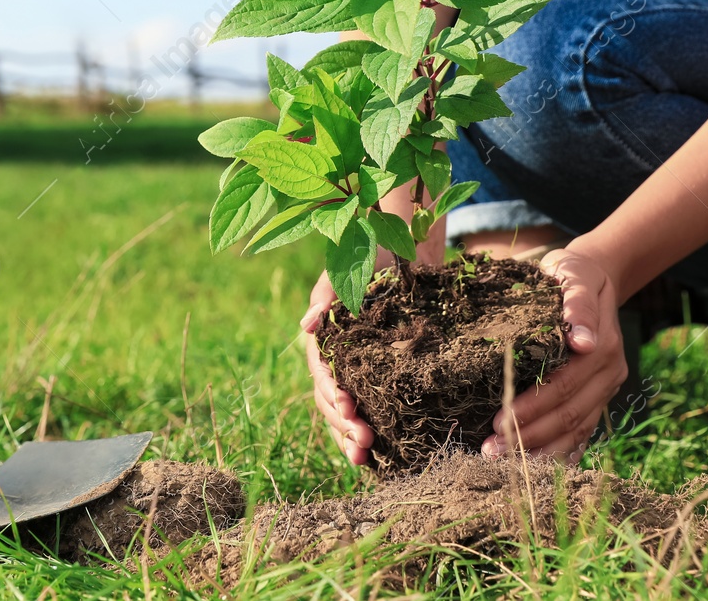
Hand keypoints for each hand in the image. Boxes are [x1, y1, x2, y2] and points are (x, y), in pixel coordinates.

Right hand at [300, 270, 374, 466]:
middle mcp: (335, 361)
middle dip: (343, 425)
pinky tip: (381, 455)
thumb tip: (307, 324)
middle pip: (330, 401)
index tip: (348, 407)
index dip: (331, 393)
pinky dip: (371, 433)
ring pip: (345, 413)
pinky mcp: (378, 379)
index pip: (322, 374)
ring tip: (366, 458)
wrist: (400, 249)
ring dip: (351, 437)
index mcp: (324, 340)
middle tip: (363, 445)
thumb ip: (326, 295)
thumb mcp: (345, 270)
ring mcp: (355, 373)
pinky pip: (369, 411)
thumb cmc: (367, 257)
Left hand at [481, 248, 625, 461]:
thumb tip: (584, 341)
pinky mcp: (598, 398)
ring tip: (502, 464)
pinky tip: (534, 469)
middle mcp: (609, 374)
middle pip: (569, 416)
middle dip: (529, 437)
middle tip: (489, 452)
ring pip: (576, 431)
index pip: (564, 386)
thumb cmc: (571, 275)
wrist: (594, 278)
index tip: (498, 422)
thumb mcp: (573, 276)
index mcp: (603, 347)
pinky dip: (560, 453)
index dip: (532, 407)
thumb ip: (578, 305)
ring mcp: (605, 389)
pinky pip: (581, 433)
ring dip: (540, 452)